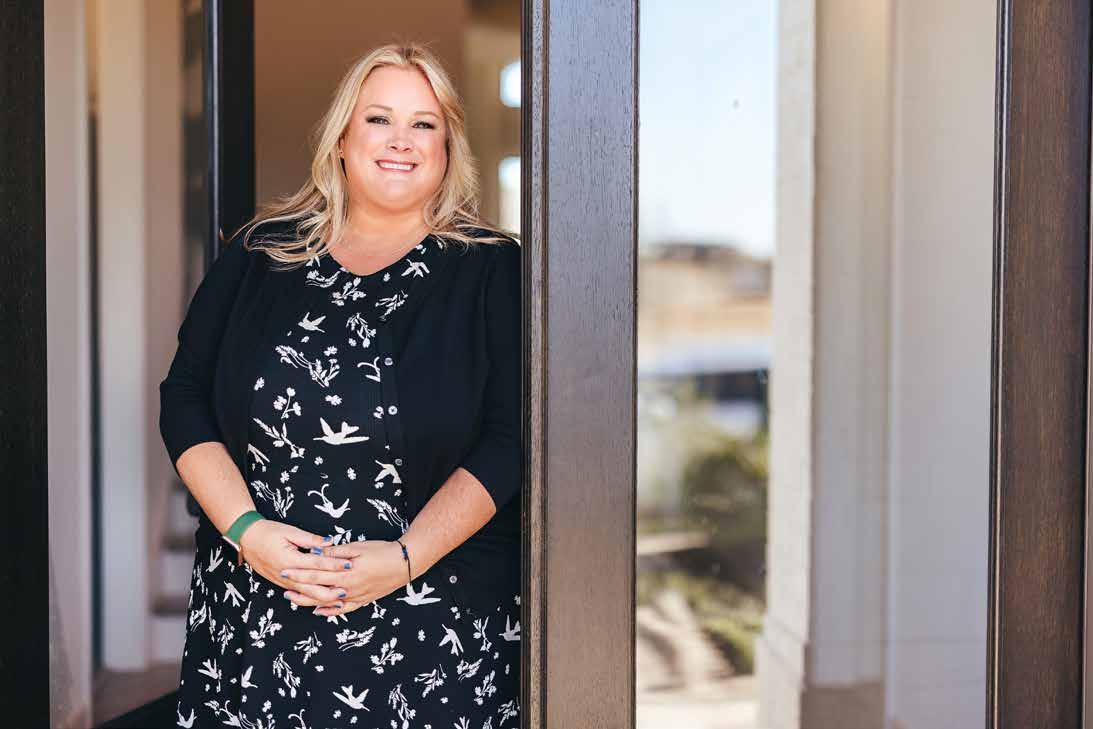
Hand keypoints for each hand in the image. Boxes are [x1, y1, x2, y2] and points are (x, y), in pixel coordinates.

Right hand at [238, 520, 353, 605]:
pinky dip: (311, 598)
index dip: (334, 564)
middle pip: (312, 587)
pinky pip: (298, 594)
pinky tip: (321, 601)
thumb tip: (329, 542)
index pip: (317, 563)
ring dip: (322, 598)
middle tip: (347, 590)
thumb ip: (310, 539)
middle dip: (330, 590)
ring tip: (338, 600)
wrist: (246, 539)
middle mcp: (286, 574)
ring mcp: (283, 581)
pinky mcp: (281, 583)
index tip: (349, 564)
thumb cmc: (268, 532)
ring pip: (305, 595)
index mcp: (290, 559)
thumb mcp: (290, 531)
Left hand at [281, 539, 408, 616]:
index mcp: (345, 573)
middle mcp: (347, 589)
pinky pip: (343, 610)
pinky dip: (330, 612)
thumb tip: (317, 553)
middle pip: (318, 590)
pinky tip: (319, 612)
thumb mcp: (358, 546)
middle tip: (283, 588)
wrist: (404, 564)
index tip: (284, 572)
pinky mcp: (363, 601)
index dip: (299, 574)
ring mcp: (355, 597)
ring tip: (293, 600)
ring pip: (327, 603)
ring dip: (309, 601)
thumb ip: (336, 552)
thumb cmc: (382, 551)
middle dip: (299, 588)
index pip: (316, 574)